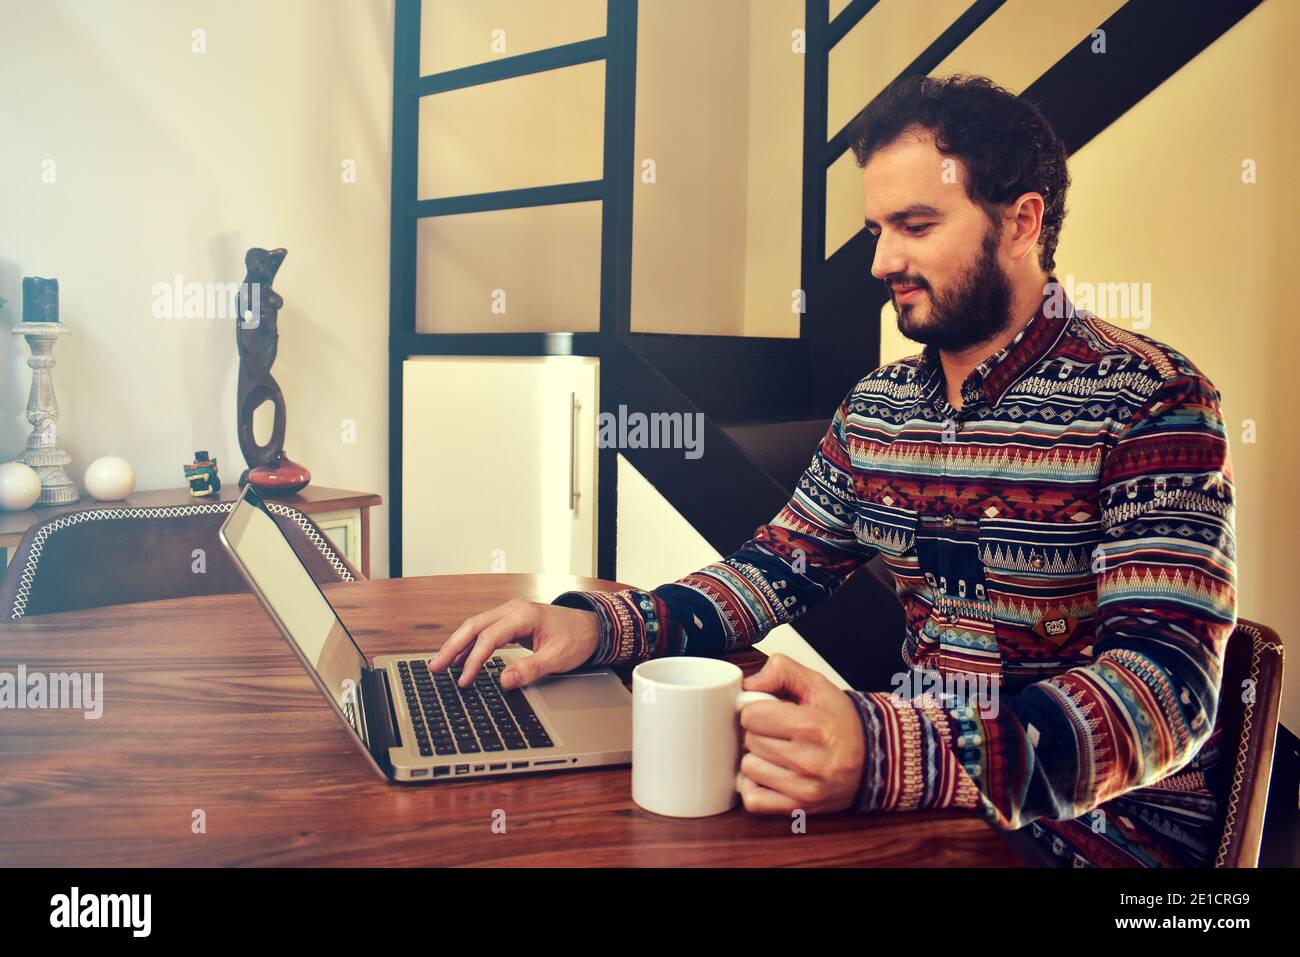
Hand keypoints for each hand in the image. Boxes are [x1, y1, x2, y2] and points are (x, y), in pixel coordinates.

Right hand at [427, 598, 600, 688]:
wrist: (591, 626)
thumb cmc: (576, 639)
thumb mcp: (556, 658)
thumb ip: (530, 669)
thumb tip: (504, 681)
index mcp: (523, 615)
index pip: (489, 638)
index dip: (474, 660)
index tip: (465, 680)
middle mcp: (512, 609)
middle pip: (473, 626)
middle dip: (453, 647)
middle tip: (436, 667)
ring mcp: (510, 612)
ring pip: (476, 626)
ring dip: (458, 644)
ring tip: (441, 664)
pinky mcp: (511, 619)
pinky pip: (485, 629)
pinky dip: (471, 643)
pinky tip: (461, 657)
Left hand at [735, 653, 866, 813]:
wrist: (875, 756)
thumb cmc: (842, 721)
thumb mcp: (817, 685)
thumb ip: (781, 670)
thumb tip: (748, 684)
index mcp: (810, 725)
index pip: (750, 716)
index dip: (757, 710)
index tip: (770, 712)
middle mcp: (808, 760)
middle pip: (749, 741)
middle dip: (759, 733)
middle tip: (779, 732)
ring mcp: (804, 788)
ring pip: (749, 768)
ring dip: (758, 759)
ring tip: (778, 752)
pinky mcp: (800, 808)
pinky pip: (754, 800)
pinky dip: (756, 786)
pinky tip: (770, 774)